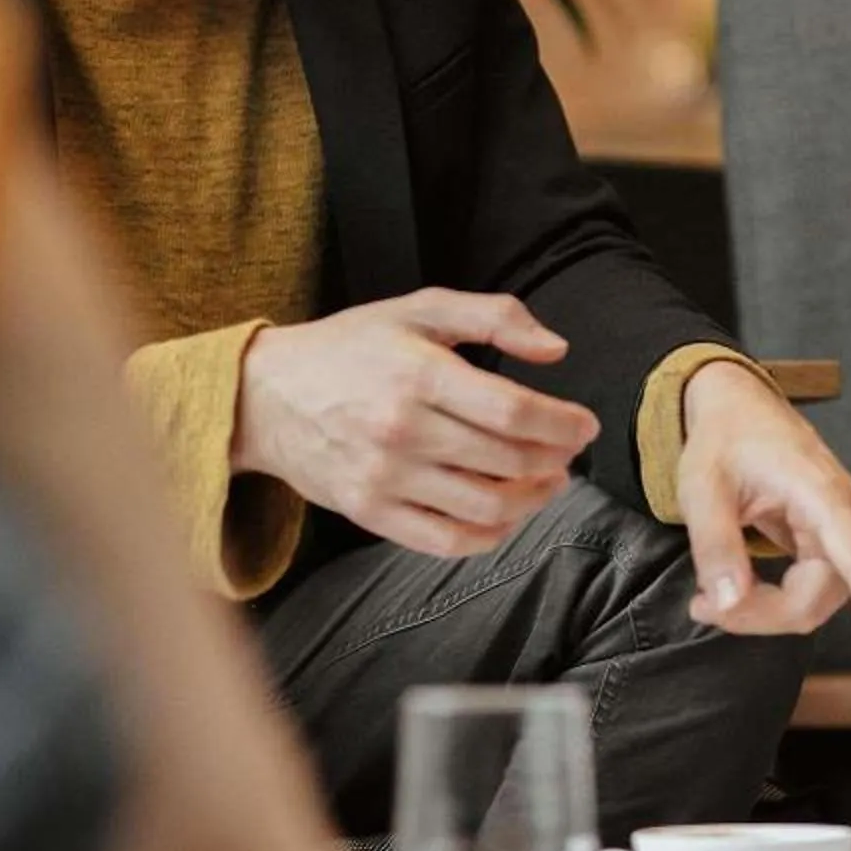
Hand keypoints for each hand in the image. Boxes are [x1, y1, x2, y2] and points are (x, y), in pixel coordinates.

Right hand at [234, 290, 598, 557]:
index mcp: (417, 374)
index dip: (561, 423)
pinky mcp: (370, 512)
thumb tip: (556, 349)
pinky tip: (506, 515)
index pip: (511, 411)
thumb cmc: (349, 347)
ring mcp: (384, 477)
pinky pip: (446, 540)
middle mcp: (401, 430)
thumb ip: (492, 316)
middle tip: (567, 451)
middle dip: (554, 459)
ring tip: (547, 482)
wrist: (266, 396)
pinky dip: (489, 536)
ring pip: (484, 506)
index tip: (584, 425)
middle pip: (506, 460)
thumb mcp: (416, 310)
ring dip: (531, 499)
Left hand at [675, 361, 850, 670]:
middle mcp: (849, 516)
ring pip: (815, 604)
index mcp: (822, 494)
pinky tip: (738, 588)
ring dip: (765, 612)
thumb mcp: (701, 485)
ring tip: (711, 595)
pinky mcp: (837, 546)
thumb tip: (730, 602)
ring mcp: (848, 532)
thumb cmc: (724, 441)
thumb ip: (714, 543)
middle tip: (700, 605)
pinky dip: (773, 603)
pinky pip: (812, 594)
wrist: (740, 409)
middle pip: (819, 599)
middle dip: (761, 616)